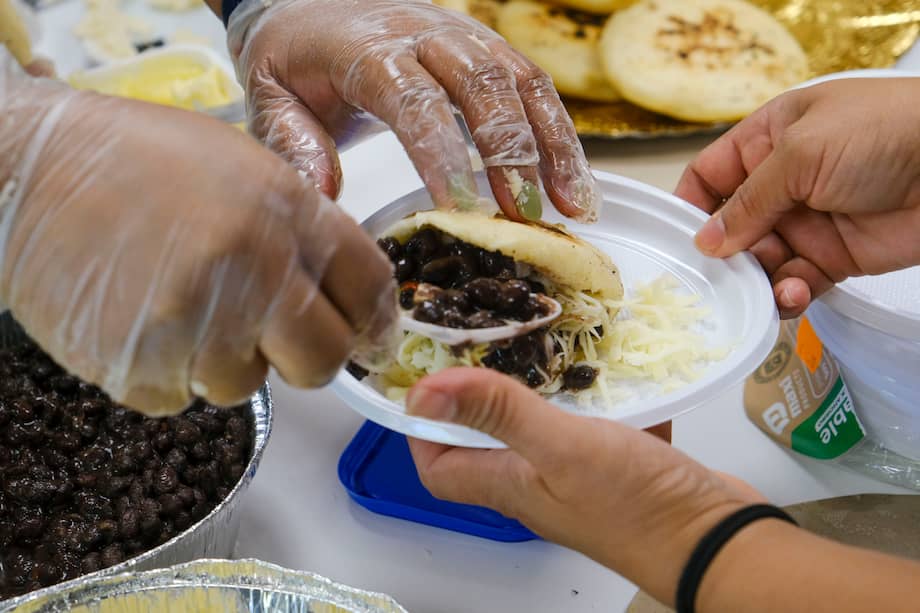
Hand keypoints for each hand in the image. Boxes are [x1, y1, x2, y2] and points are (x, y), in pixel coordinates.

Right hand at [0, 52, 396, 414]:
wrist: (30, 169)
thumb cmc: (136, 161)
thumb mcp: (242, 166)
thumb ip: (300, 227)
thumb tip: (345, 291)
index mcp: (289, 211)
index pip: (371, 289)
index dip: (375, 321)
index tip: (369, 338)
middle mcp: (254, 268)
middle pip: (323, 360)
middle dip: (307, 358)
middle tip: (274, 338)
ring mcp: (197, 321)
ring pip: (247, 385)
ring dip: (223, 360)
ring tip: (181, 307)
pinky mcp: (141, 363)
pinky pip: (179, 398)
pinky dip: (165, 373)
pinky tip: (142, 322)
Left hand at [226, 0, 599, 222]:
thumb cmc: (294, 56)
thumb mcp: (270, 95)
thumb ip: (291, 143)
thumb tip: (322, 198)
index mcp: (367, 47)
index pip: (412, 96)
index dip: (440, 150)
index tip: (461, 206)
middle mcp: (425, 34)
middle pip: (481, 84)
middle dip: (510, 151)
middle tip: (525, 215)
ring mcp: (464, 36)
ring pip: (522, 82)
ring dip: (553, 145)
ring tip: (574, 207)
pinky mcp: (487, 49)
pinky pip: (534, 86)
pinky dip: (561, 135)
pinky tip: (574, 185)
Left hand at [405, 368, 760, 604]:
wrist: (719, 543)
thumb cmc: (634, 503)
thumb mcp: (559, 447)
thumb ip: (496, 413)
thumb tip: (421, 392)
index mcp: (508, 483)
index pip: (438, 464)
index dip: (423, 426)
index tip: (430, 375)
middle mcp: (535, 483)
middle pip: (487, 440)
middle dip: (479, 392)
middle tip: (485, 339)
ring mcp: (580, 476)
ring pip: (543, 427)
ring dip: (540, 388)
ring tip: (541, 339)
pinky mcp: (621, 465)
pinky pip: (596, 424)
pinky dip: (598, 395)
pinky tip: (608, 362)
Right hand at [675, 78, 919, 317]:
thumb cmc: (879, 135)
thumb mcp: (800, 154)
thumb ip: (749, 201)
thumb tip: (706, 243)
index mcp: (768, 140)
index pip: (711, 176)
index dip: (688, 205)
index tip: (673, 240)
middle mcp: (783, 183)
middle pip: (731, 228)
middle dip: (721, 255)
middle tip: (712, 282)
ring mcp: (809, 222)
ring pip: (760, 261)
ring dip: (754, 281)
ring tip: (758, 293)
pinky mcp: (835, 259)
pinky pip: (796, 283)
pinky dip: (788, 296)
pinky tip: (792, 297)